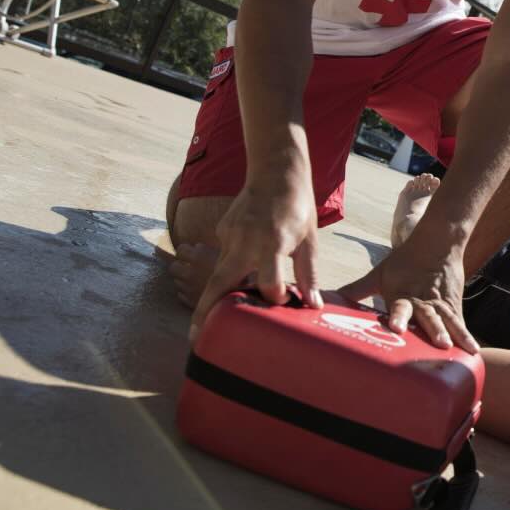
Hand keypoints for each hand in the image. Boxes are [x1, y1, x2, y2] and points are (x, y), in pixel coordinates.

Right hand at [191, 172, 323, 341]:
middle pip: (220, 282)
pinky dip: (231, 269)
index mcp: (272, 243)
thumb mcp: (309, 241)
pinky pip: (224, 256)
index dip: (273, 295)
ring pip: (220, 272)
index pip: (267, 280)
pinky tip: (245, 267)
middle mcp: (246, 240)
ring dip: (219, 293)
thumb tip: (313, 305)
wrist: (277, 172)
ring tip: (214, 319)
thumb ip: (309, 275)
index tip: (281, 301)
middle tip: (196, 337)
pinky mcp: (222, 231)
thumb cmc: (298, 208)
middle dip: (206, 310)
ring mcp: (229, 235)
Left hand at [339, 244, 477, 353]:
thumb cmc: (404, 262)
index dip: (398, 317)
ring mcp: (440, 304)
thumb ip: (357, 289)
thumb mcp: (379, 274)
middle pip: (428, 317)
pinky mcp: (453, 305)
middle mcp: (422, 302)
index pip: (400, 307)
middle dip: (432, 331)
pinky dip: (466, 336)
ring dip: (451, 334)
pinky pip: (460, 323)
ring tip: (453, 348)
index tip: (395, 327)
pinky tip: (473, 352)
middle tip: (438, 344)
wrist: (437, 242)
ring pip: (446, 321)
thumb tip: (327, 298)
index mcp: (402, 295)